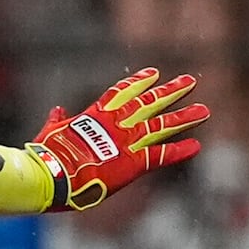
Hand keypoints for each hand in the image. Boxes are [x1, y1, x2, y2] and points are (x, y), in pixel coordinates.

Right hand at [26, 69, 208, 211]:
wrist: (50, 176)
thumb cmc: (45, 156)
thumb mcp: (50, 132)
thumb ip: (57, 120)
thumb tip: (57, 110)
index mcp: (95, 115)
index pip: (123, 92)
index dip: (140, 82)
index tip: (155, 73)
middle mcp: (116, 125)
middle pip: (150, 102)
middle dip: (171, 92)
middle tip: (190, 81)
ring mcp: (126, 143)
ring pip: (161, 125)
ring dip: (183, 118)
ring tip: (204, 110)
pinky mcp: (132, 164)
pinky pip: (160, 156)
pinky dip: (178, 151)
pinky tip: (196, 145)